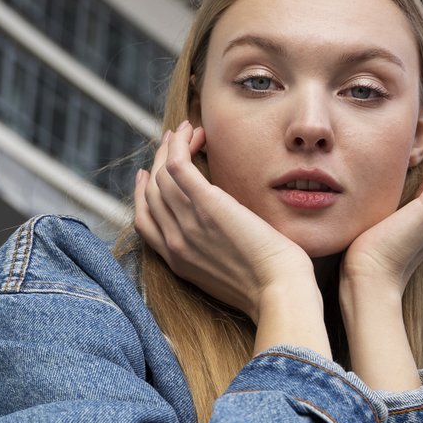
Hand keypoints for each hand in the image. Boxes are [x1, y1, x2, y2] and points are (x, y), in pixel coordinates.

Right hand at [134, 121, 315, 319]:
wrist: (279, 291)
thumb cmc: (269, 286)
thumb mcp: (228, 275)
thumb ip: (214, 253)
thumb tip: (222, 234)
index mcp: (178, 262)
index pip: (145, 223)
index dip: (143, 195)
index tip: (147, 175)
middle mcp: (175, 243)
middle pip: (151, 194)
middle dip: (155, 163)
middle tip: (169, 143)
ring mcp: (187, 223)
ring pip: (161, 175)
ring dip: (169, 147)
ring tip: (185, 132)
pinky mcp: (206, 205)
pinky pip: (177, 165)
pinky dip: (179, 145)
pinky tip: (191, 132)